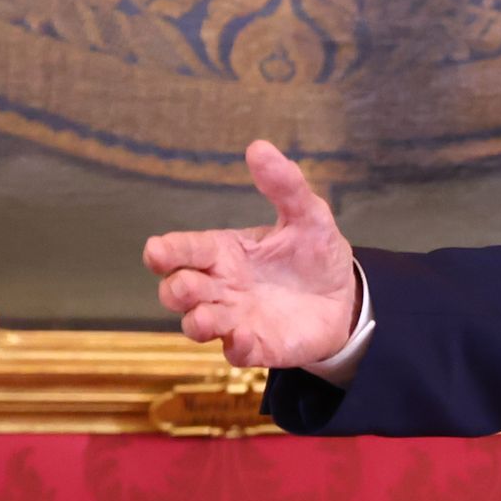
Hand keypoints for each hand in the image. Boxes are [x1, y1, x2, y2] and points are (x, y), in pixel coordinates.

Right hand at [144, 140, 359, 370]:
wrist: (343, 296)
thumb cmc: (313, 253)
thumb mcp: (307, 215)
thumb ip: (285, 186)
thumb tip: (259, 147)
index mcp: (223, 251)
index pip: (185, 249)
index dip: (167, 251)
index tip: (157, 251)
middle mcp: (220, 286)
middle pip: (179, 290)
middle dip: (176, 289)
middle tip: (187, 285)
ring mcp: (234, 318)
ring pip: (198, 324)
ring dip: (197, 322)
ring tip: (204, 318)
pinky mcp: (255, 346)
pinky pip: (235, 353)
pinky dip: (236, 347)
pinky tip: (244, 338)